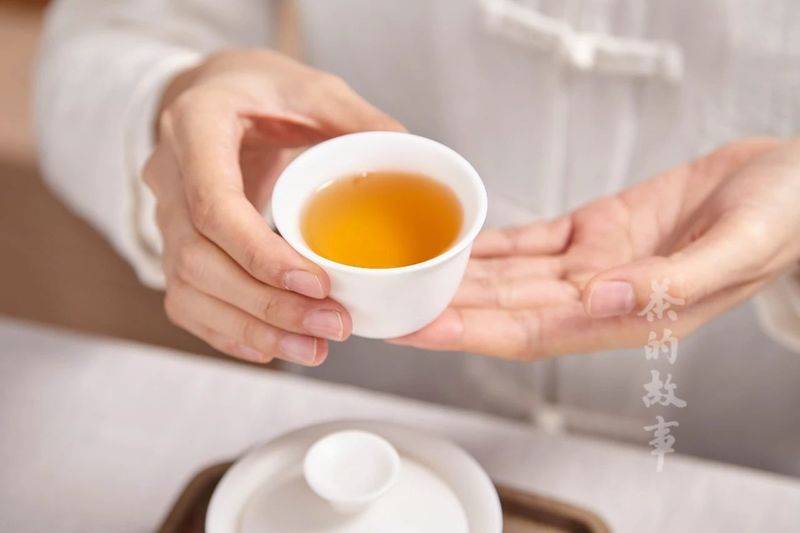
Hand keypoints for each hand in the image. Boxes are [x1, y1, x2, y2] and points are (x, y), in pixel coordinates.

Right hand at [145, 49, 402, 364]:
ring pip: (190, 290)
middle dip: (267, 304)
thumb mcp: (312, 87)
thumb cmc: (262, 89)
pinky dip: (228, 331)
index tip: (317, 283)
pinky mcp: (175, 245)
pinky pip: (188, 301)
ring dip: (252, 328)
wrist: (213, 95)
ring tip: (314, 349)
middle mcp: (169, 177)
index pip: (215, 205)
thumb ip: (356, 119)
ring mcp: (165, 216)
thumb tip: (407, 155)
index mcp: (195, 127)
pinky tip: (274, 347)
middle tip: (332, 326)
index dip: (260, 253)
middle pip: (200, 260)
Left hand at [392, 138, 799, 358]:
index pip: (532, 332)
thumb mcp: (739, 247)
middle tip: (386, 303)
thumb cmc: (782, 218)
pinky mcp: (596, 228)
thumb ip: (673, 282)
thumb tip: (605, 297)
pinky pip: (531, 241)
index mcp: (632, 316)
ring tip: (406, 276)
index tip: (420, 327)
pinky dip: (492, 244)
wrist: (794, 182)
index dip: (471, 333)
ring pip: (510, 276)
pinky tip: (456, 243)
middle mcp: (602, 297)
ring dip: (458, 278)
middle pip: (505, 309)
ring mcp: (595, 262)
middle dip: (445, 309)